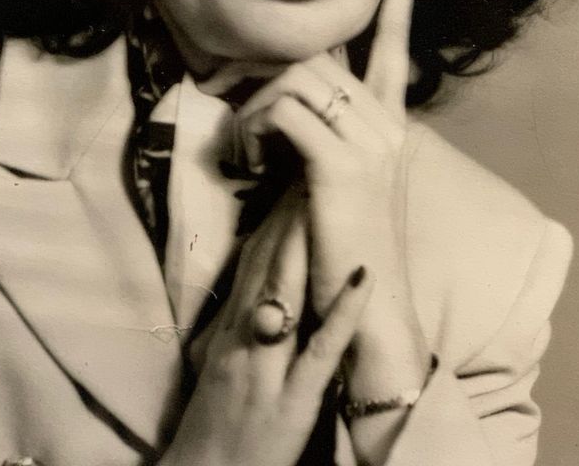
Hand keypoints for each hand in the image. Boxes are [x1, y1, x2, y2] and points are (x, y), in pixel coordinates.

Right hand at [163, 190, 371, 465]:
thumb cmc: (215, 418)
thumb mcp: (218, 358)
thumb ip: (238, 315)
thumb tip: (260, 270)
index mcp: (229, 326)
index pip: (253, 258)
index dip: (275, 213)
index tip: (296, 172)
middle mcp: (243, 336)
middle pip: (268, 263)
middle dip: (291, 212)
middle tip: (313, 161)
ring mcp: (267, 367)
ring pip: (287, 292)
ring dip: (307, 241)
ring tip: (328, 193)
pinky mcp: (294, 399)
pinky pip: (321, 349)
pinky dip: (342, 311)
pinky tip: (363, 275)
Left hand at [214, 0, 418, 314]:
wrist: (368, 306)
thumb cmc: (339, 240)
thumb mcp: (330, 171)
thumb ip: (318, 126)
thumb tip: (281, 88)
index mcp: (388, 123)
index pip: (392, 49)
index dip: (396, 4)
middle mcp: (387, 125)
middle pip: (319, 56)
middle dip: (262, 61)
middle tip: (219, 78)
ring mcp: (371, 144)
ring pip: (299, 76)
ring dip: (252, 99)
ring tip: (240, 135)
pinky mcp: (342, 166)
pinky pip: (284, 110)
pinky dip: (252, 123)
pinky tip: (246, 151)